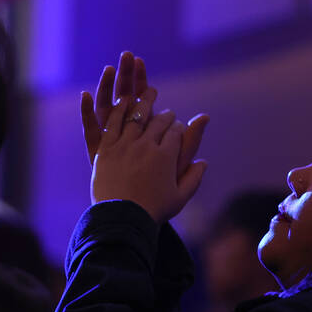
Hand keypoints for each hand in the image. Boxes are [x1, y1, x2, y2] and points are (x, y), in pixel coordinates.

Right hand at [81, 52, 208, 179]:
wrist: (141, 212)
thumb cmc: (163, 188)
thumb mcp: (180, 158)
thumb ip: (191, 137)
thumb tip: (206, 116)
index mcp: (147, 131)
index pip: (145, 99)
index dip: (143, 80)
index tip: (140, 60)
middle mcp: (128, 134)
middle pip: (126, 98)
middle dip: (126, 76)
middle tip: (126, 55)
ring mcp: (111, 141)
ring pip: (107, 109)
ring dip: (106, 87)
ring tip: (108, 68)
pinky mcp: (99, 152)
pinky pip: (91, 130)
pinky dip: (86, 113)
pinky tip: (84, 95)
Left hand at [91, 88, 209, 224]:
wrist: (122, 218)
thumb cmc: (153, 211)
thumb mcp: (180, 198)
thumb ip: (194, 178)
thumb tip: (204, 162)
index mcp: (167, 157)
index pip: (176, 132)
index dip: (179, 127)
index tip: (179, 127)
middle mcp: (147, 146)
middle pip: (159, 122)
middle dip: (166, 114)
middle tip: (167, 111)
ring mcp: (126, 145)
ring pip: (136, 117)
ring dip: (144, 103)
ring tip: (148, 94)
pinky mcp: (107, 148)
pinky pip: (113, 123)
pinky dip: (119, 110)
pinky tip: (124, 101)